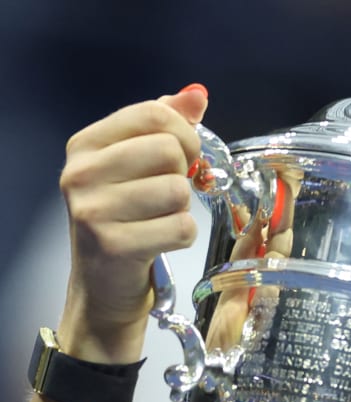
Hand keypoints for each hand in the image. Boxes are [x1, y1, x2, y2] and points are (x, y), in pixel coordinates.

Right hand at [57, 85, 207, 361]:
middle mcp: (80, 173)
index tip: (184, 157)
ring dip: (182, 208)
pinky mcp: (113, 245)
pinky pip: (181, 227)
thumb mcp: (138, 166)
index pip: (155, 113)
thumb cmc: (126, 219)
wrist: (104, 286)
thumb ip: (166, 125)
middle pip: (169, 150)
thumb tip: (197, 93)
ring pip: (177, 190)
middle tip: (170, 195)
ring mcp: (93, 210)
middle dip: (184, 175)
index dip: (185, 135)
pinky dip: (182, 235)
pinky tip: (160, 241)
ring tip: (158, 219)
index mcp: (86, 144)